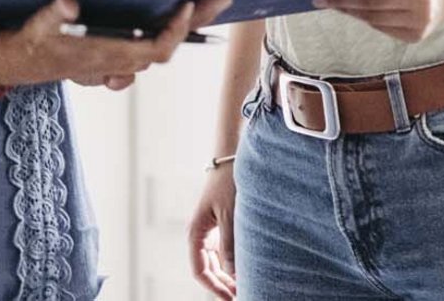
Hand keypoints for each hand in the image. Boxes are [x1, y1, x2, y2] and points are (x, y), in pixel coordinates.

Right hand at [0, 0, 231, 89]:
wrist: (19, 62)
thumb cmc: (31, 42)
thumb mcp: (37, 26)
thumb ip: (53, 14)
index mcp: (106, 56)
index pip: (152, 49)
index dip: (172, 32)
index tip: (187, 6)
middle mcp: (118, 62)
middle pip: (167, 46)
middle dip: (196, 22)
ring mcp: (118, 60)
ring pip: (161, 46)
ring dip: (187, 25)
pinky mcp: (116, 54)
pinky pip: (149, 45)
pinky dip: (169, 30)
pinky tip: (185, 10)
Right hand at [187, 164, 237, 298]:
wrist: (232, 156)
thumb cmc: (228, 183)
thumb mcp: (230, 216)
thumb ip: (230, 246)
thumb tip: (234, 275)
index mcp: (196, 232)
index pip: (200, 270)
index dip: (214, 287)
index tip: (231, 298)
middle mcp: (201, 234)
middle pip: (209, 269)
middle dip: (223, 284)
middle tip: (244, 295)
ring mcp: (211, 230)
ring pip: (218, 262)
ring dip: (229, 274)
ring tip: (248, 285)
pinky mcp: (221, 225)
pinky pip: (225, 251)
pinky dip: (234, 261)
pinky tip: (247, 268)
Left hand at [311, 0, 443, 43]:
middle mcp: (424, 3)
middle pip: (379, 4)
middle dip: (346, 0)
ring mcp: (421, 23)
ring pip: (376, 18)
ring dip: (349, 10)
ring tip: (328, 2)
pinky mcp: (415, 36)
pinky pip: (382, 27)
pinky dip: (364, 18)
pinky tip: (347, 10)